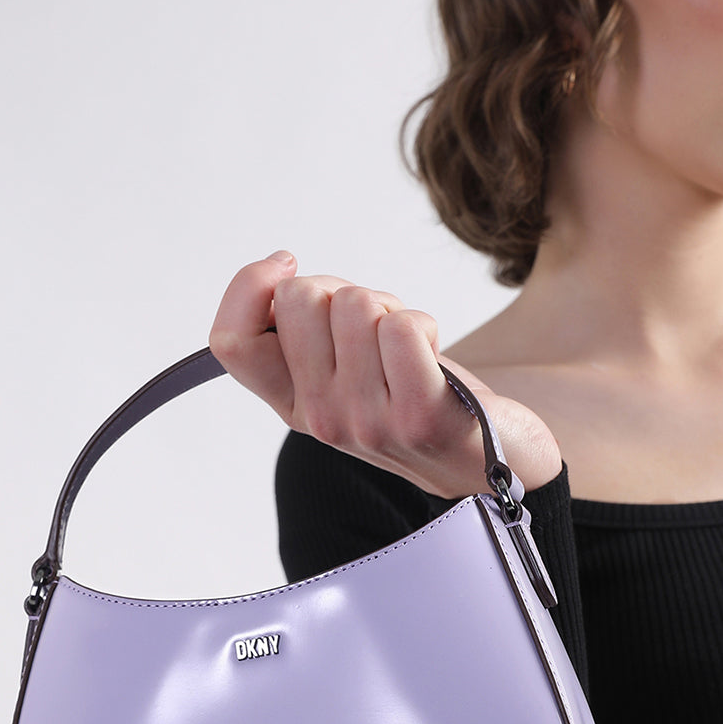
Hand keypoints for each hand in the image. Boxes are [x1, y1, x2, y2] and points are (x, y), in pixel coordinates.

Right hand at [208, 251, 561, 499]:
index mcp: (294, 407)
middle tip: (375, 327)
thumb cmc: (417, 396)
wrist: (491, 458)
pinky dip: (423, 323)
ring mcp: (368, 422)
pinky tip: (432, 356)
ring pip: (354, 304)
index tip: (287, 265)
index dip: (249, 285)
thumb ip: (305, 334)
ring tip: (410, 347)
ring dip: (390, 308)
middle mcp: (322, 419)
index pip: (231, 341)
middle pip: (298, 299)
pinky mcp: (420, 416)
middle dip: (342, 291)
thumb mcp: (346, 371)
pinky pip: (401, 327)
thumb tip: (278, 275)